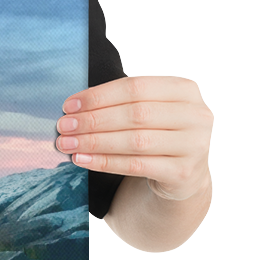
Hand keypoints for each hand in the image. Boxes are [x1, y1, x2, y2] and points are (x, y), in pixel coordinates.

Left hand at [56, 75, 213, 200]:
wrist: (183, 173)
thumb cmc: (157, 133)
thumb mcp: (150, 110)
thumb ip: (121, 102)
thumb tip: (73, 109)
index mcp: (184, 89)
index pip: (135, 87)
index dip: (99, 96)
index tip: (69, 106)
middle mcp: (196, 115)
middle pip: (135, 114)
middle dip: (93, 120)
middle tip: (64, 126)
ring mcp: (194, 145)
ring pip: (135, 141)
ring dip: (95, 142)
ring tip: (67, 144)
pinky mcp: (184, 172)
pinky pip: (136, 165)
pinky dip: (105, 162)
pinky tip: (82, 160)